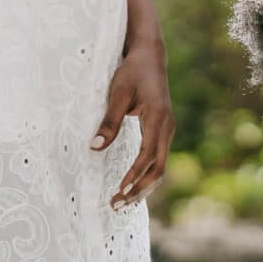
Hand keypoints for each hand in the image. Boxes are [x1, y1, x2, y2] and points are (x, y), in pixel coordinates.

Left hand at [93, 43, 174, 209]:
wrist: (150, 56)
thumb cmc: (132, 72)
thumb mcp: (118, 94)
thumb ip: (109, 122)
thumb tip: (95, 148)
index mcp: (158, 118)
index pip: (148, 155)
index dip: (134, 175)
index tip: (119, 191)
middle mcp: (167, 127)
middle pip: (158, 167)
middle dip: (139, 189)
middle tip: (117, 205)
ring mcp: (167, 129)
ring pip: (160, 166)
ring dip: (143, 186)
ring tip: (122, 202)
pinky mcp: (162, 130)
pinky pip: (157, 158)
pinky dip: (146, 175)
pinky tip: (132, 186)